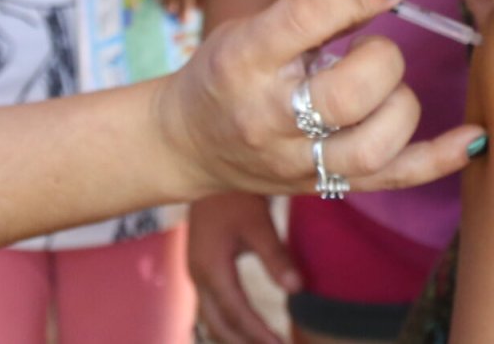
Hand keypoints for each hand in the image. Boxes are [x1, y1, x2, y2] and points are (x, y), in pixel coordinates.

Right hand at [158, 0, 484, 200]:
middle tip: (376, 48)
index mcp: (245, 60)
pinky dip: (439, 159)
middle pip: (348, 94)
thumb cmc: (229, 70)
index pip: (304, 20)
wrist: (188, 142)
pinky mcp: (324, 187)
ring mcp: (298, 162)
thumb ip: (318, 8)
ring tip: (385, 87)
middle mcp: (270, 117)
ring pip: (375, 144)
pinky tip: (471, 136)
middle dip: (382, 60)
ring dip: (400, 104)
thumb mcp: (254, 26)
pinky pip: (393, 180)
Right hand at [188, 192, 297, 343]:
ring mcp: (196, 273)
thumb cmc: (236, 193)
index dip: (259, 334)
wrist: (208, 167)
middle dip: (245, 343)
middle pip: (219, 325)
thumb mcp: (258, 222)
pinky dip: (229, 323)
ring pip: (212, 319)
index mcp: (211, 268)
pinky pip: (212, 307)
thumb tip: (298, 290)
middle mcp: (198, 276)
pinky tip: (247, 327)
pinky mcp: (200, 267)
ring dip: (236, 336)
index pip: (237, 313)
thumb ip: (276, 256)